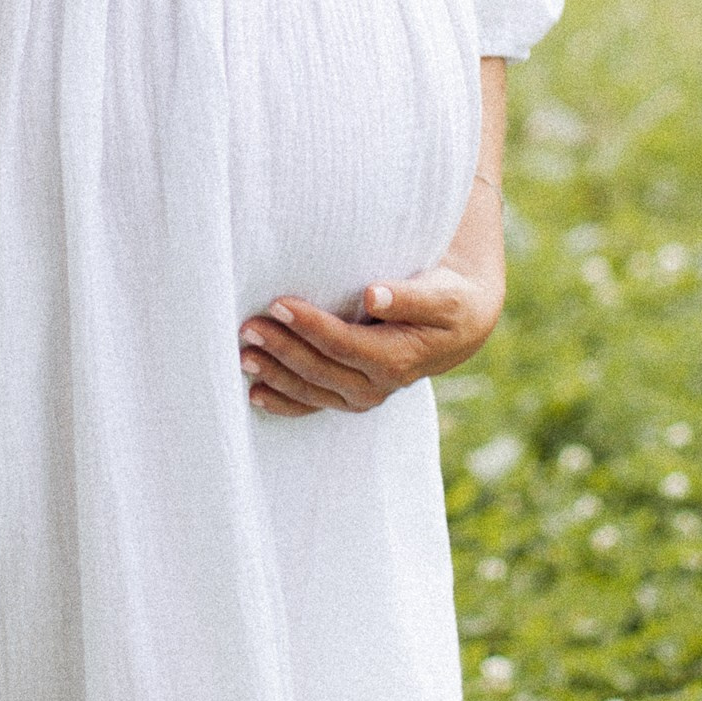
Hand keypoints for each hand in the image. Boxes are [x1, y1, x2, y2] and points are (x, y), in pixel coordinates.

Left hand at [238, 230, 505, 416]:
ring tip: (244, 354)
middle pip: (320, 370)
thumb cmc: (446, 302)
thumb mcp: (440, 296)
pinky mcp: (348, 396)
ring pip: (311, 391)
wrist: (457, 329)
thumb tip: (373, 295)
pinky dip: (283, 402)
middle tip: (248, 326)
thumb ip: (408, 297)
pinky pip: (312, 405)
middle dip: (282, 350)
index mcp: (397, 360)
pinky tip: (254, 393)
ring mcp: (360, 396)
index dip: (310, 326)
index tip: (279, 303)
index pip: (343, 344)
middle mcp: (376, 386)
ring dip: (275, 376)